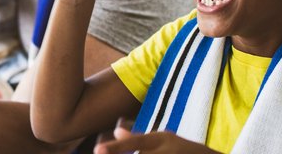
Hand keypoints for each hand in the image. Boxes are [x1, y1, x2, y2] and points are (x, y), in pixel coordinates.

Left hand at [94, 128, 217, 153]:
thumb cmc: (184, 151)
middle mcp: (166, 152)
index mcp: (162, 140)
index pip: (136, 142)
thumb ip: (139, 137)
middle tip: (100, 152)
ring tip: (118, 153)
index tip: (97, 150)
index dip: (116, 148)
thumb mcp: (164, 139)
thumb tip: (116, 131)